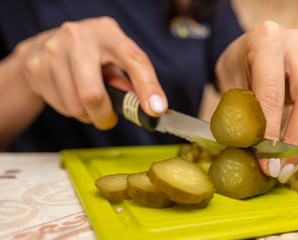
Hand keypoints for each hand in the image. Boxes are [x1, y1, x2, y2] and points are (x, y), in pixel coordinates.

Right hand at [12, 16, 166, 129]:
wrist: (45, 47)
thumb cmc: (91, 57)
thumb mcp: (114, 61)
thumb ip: (130, 82)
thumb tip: (148, 107)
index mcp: (108, 33)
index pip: (134, 59)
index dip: (148, 87)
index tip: (156, 110)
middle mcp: (79, 37)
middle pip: (93, 94)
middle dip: (104, 116)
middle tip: (108, 120)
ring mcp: (53, 51)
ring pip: (76, 106)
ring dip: (87, 114)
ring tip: (88, 101)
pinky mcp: (36, 67)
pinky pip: (61, 107)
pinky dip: (71, 110)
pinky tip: (70, 94)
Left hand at [216, 21, 297, 181]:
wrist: (250, 48)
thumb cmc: (238, 65)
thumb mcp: (229, 83)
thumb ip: (240, 112)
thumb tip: (251, 154)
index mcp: (266, 40)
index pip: (272, 94)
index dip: (271, 133)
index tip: (266, 163)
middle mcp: (296, 43)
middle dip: (296, 143)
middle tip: (281, 170)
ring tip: (289, 167)